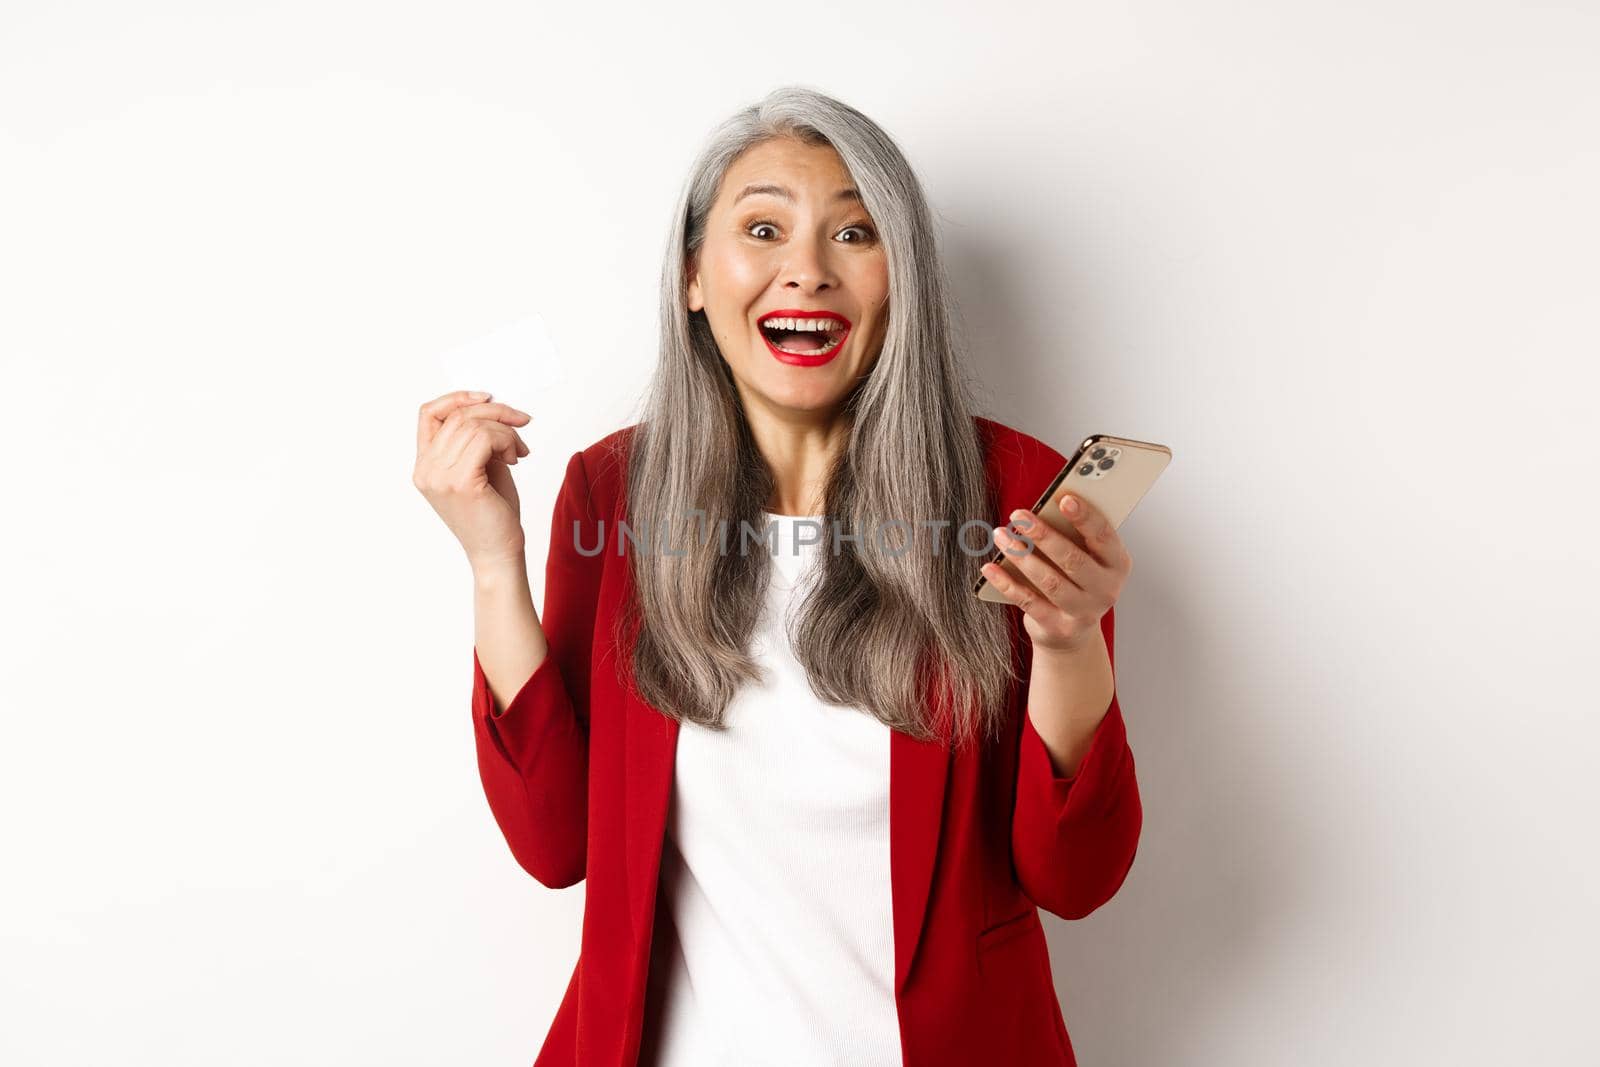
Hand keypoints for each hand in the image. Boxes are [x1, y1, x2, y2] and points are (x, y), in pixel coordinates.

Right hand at [412, 390, 532, 570]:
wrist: (498, 553)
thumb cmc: (493, 514)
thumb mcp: (482, 467)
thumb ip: (478, 438)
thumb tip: (493, 406)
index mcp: (425, 465)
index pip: (429, 414)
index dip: (458, 398)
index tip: (488, 397)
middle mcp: (426, 470)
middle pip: (458, 415)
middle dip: (496, 412)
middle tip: (522, 422)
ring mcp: (439, 476)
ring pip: (475, 425)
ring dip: (506, 431)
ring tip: (519, 451)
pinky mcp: (460, 482)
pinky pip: (486, 439)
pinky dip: (507, 441)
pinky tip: (516, 459)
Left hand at [981, 492, 1132, 653]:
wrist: (1073, 633)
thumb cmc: (1077, 579)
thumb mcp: (1087, 557)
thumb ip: (1074, 536)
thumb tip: (1044, 508)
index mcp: (1117, 564)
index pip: (1103, 536)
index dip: (1085, 517)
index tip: (1064, 498)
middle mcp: (1105, 589)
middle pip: (1072, 559)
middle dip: (1043, 535)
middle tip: (1018, 515)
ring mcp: (1083, 612)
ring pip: (1049, 581)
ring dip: (1021, 556)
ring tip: (1000, 536)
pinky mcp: (1057, 627)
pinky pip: (1028, 602)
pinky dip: (1006, 583)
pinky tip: (990, 567)